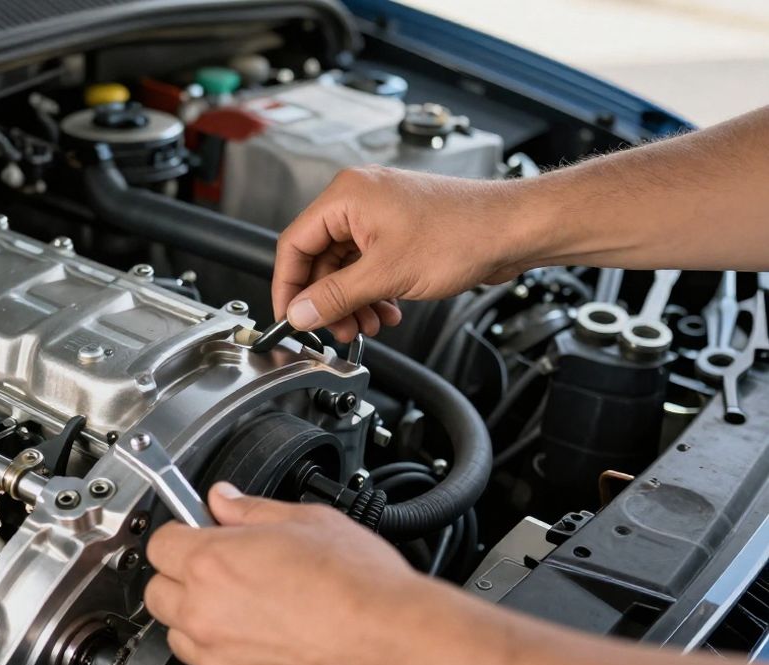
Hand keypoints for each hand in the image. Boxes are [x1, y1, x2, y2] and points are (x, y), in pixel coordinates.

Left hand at [143, 481, 433, 664]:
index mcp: (212, 562)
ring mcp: (220, 659)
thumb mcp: (306, 521)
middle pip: (159, 593)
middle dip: (182, 580)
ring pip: (180, 638)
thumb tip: (225, 500)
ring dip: (200, 623)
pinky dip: (231, 660)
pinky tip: (268, 644)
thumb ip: (251, 510)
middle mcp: (205, 613)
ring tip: (247, 612)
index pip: (160, 543)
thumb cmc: (359, 585)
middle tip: (221, 574)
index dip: (181, 536)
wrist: (392, 645)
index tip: (199, 536)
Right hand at [274, 167, 531, 341]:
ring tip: (367, 324)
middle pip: (320, 259)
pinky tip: (386, 311)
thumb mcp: (386, 274)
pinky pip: (369, 265)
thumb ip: (335, 297)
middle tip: (337, 329)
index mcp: (346, 196)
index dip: (289, 287)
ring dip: (353, 302)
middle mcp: (359, 200)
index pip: (295, 244)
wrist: (513, 230)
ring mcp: (380, 215)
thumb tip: (300, 314)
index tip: (291, 318)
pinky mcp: (398, 230)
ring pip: (345, 267)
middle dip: (329, 301)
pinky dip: (372, 292)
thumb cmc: (463, 233)